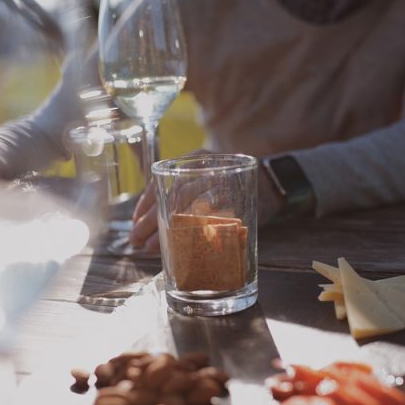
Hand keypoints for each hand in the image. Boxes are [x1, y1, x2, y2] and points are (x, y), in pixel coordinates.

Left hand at [129, 151, 286, 251]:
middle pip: (175, 193)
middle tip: (137, 241)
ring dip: (170, 228)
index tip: (133, 224)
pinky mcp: (241, 198)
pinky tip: (185, 244)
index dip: (145, 203)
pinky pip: (217, 216)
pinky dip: (199, 232)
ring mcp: (227, 180)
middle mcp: (210, 164)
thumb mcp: (201, 184)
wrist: (272, 184)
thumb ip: (176, 197)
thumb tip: (141, 225)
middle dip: (153, 219)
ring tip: (153, 246)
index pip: (163, 179)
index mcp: (196, 158)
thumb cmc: (226, 188)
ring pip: (192, 205)